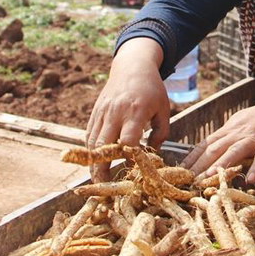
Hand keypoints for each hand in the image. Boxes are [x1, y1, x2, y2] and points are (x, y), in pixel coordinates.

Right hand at [85, 38, 168, 181]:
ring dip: (93, 164)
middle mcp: (115, 112)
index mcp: (136, 111)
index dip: (128, 158)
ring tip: (97, 182)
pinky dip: (90, 151)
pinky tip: (94, 164)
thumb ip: (161, 133)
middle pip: (103, 146)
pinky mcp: (95, 113)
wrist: (132, 66)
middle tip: (104, 189)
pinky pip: (89, 135)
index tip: (132, 172)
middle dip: (102, 169)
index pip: (127, 140)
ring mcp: (102, 112)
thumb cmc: (153, 90)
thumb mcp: (164, 109)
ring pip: (92, 143)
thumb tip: (153, 156)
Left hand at [181, 71, 254, 182]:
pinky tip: (251, 179)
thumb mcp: (238, 123)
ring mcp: (253, 138)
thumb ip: (225, 136)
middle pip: (215, 149)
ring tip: (210, 177)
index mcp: (228, 130)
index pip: (205, 144)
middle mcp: (237, 133)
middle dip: (200, 164)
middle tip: (189, 180)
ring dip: (221, 164)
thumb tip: (208, 149)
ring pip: (234, 151)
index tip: (180, 170)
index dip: (192, 157)